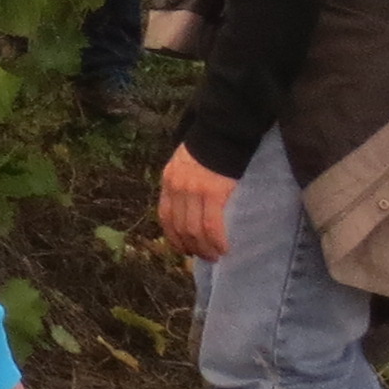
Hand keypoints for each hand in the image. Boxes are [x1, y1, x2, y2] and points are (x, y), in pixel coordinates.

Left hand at [157, 144, 234, 261]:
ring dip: (204, 248)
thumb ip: (180, 185)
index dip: (173, 237)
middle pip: (179, 227)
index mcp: (168, 181)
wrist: (221, 131)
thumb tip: (185, 209)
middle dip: (191, 247)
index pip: (165, 216)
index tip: (184, 249)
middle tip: (203, 256)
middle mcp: (176, 188)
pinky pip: (211, 225)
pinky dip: (217, 240)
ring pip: (194, 230)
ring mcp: (193, 191)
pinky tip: (223, 247)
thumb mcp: (183, 164)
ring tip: (214, 255)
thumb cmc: (206, 149)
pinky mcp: (212, 192)